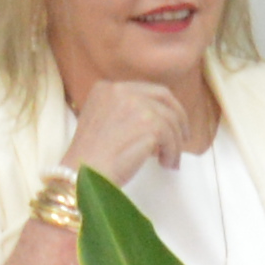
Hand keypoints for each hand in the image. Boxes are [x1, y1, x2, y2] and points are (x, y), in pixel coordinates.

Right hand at [63, 77, 188, 187]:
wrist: (81, 176)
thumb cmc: (90, 159)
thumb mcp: (100, 122)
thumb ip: (123, 112)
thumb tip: (158, 118)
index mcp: (106, 88)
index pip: (146, 90)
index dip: (163, 106)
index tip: (169, 122)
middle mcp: (120, 91)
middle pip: (164, 97)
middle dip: (178, 117)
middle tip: (183, 137)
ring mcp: (135, 105)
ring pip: (170, 119)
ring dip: (175, 142)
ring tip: (169, 161)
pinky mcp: (148, 124)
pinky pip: (171, 137)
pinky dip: (172, 152)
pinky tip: (165, 164)